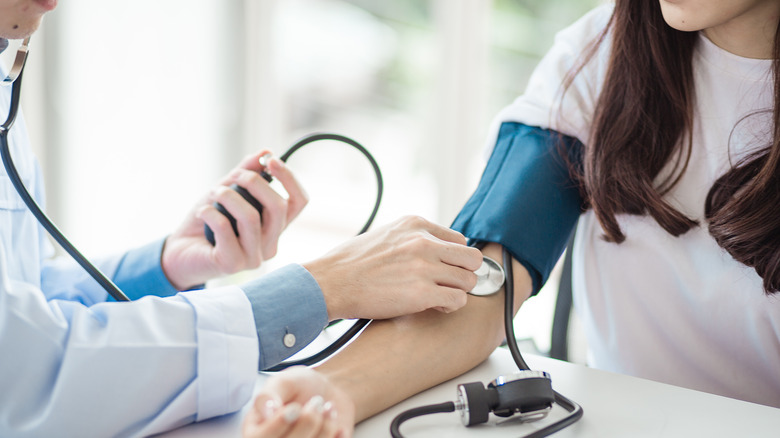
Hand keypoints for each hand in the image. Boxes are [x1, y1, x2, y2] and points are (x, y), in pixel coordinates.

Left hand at [161, 151, 308, 289]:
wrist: (178, 252)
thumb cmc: (206, 222)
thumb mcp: (227, 191)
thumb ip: (246, 173)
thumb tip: (265, 152)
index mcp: (275, 227)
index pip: (299, 202)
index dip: (290, 178)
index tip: (270, 161)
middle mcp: (270, 244)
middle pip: (279, 207)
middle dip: (255, 182)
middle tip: (235, 176)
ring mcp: (253, 257)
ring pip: (251, 217)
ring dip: (228, 196)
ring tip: (214, 193)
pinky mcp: (232, 264)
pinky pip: (225, 228)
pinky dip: (210, 212)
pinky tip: (202, 211)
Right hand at [242, 367, 354, 437]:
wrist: (327, 391)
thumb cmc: (300, 387)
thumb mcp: (283, 382)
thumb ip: (269, 395)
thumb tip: (266, 411)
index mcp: (256, 429)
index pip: (259, 437)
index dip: (279, 424)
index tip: (295, 407)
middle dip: (308, 421)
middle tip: (316, 401)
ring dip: (326, 425)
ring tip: (328, 407)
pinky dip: (338, 435)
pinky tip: (336, 424)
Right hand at [303, 216, 482, 319]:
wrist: (330, 282)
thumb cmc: (350, 263)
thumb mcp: (385, 234)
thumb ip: (412, 238)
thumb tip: (434, 249)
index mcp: (415, 224)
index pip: (460, 239)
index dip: (454, 258)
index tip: (443, 269)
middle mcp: (424, 242)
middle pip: (472, 258)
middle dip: (463, 274)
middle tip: (447, 285)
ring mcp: (424, 267)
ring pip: (469, 280)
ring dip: (457, 292)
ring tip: (438, 297)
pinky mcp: (422, 293)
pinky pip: (458, 300)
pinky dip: (450, 306)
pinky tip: (434, 307)